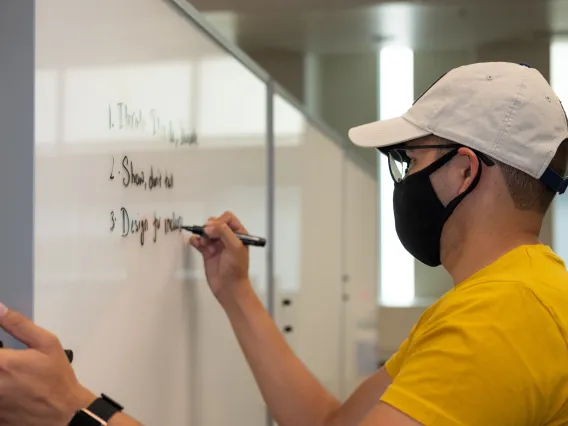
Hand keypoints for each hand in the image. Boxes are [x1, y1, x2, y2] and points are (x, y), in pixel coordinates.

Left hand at [0, 303, 95, 425]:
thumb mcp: (47, 344)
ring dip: (0, 375)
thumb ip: (19, 325)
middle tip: (8, 360)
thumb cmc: (57, 376)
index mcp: (2, 364)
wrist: (64, 413)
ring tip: (11, 374)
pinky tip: (11, 387)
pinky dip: (0, 391)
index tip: (3, 350)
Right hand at [189, 211, 249, 300]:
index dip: (220, 221)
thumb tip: (209, 226)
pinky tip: (196, 243)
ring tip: (203, 243)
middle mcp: (227, 237)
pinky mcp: (207, 252)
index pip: (228, 218)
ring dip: (202, 234)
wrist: (229, 288)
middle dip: (209, 227)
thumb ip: (223, 232)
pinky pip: (199, 241)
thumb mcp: (234, 247)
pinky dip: (195, 240)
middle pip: (214, 223)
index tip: (214, 229)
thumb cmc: (236, 268)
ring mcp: (217, 245)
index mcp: (238, 234)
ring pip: (206, 232)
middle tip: (208, 236)